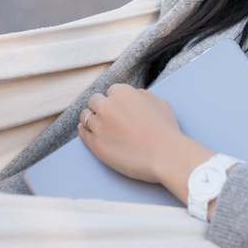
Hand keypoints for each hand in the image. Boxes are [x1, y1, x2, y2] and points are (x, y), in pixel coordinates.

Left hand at [78, 84, 215, 204]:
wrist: (166, 156)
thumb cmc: (166, 130)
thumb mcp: (159, 102)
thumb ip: (141, 95)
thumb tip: (134, 95)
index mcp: (121, 92)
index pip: (110, 91)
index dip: (115, 100)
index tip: (118, 108)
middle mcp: (106, 106)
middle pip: (94, 101)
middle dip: (100, 107)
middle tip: (108, 117)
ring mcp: (98, 125)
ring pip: (85, 116)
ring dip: (91, 119)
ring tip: (99, 125)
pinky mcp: (95, 144)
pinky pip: (82, 133)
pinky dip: (84, 131)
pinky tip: (88, 131)